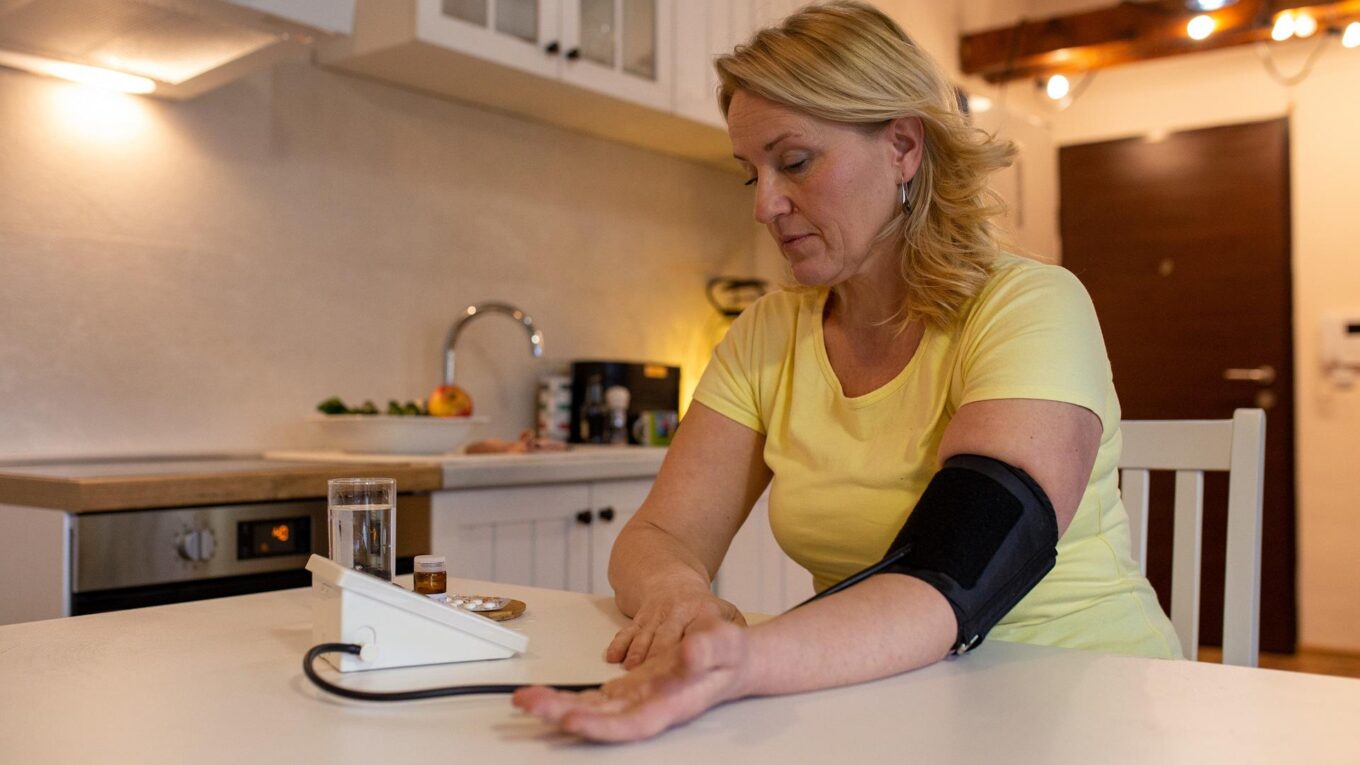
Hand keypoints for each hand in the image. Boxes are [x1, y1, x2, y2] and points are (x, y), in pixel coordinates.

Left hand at [514, 620, 752, 741]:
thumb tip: (688, 653)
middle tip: (529, 704)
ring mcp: (635, 700)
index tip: (572, 720)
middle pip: (601, 719)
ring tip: (524, 700)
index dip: (602, 726)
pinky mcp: (627, 691)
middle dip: (563, 714)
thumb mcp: (726, 643)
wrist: (733, 661)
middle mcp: (648, 707)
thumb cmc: (732, 656)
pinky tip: (545, 697)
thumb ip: (708, 649)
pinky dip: (568, 698)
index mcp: (672, 703)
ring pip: (591, 710)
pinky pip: (592, 699)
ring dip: (557, 707)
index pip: (633, 722)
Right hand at [606, 584, 746, 668]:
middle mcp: (676, 613)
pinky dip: (619, 645)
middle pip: (666, 639)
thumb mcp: (725, 612)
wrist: (669, 579)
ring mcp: (655, 616)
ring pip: (645, 637)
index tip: (687, 668)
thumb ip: (737, 630)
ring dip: (637, 655)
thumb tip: (748, 651)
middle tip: (654, 682)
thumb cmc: (700, 606)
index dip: (690, 651)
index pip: (697, 634)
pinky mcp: (638, 620)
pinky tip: (613, 658)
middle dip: (659, 659)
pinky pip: (626, 632)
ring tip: (632, 673)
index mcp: (701, 612)